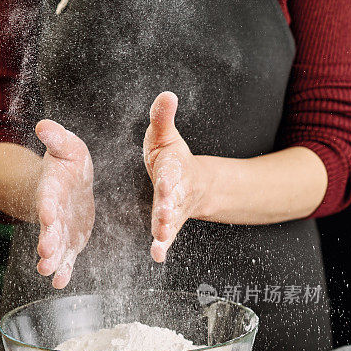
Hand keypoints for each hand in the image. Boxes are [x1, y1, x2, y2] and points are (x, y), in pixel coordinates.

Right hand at [34, 119, 94, 288]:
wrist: (71, 184)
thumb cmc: (68, 164)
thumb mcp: (68, 147)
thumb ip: (57, 138)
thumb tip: (44, 125)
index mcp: (52, 189)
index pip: (48, 197)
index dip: (46, 205)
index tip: (46, 213)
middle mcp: (53, 213)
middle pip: (49, 228)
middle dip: (47, 240)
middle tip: (45, 252)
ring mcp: (60, 230)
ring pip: (54, 247)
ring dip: (51, 259)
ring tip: (47, 271)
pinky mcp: (70, 242)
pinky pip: (66, 259)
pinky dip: (63, 271)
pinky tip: (60, 282)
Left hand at [144, 91, 207, 262]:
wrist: (192, 183)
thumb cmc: (172, 158)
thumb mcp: (165, 136)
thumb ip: (163, 118)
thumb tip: (167, 93)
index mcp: (174, 168)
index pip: (172, 171)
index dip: (170, 176)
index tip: (166, 180)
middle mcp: (176, 191)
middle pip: (173, 199)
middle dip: (168, 206)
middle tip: (164, 214)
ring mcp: (174, 210)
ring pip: (171, 220)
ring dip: (166, 228)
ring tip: (160, 236)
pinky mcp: (169, 224)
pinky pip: (167, 237)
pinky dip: (163, 247)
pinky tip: (157, 256)